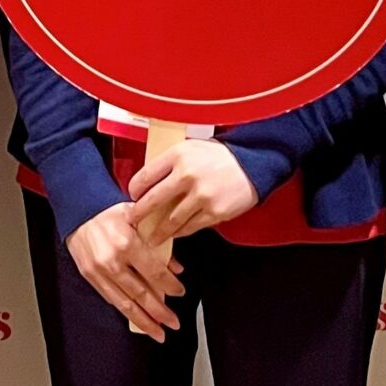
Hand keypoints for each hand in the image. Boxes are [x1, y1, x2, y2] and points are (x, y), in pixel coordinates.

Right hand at [67, 204, 186, 341]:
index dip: (170, 287)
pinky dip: (125, 311)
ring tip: (158, 333)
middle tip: (174, 324)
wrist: (78, 207)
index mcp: (128, 243)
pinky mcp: (89, 275)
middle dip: (160, 312)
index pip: (155, 273)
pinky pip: (111, 298)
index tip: (180, 293)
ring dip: (143, 321)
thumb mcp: (139, 218)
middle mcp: (112, 260)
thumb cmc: (110, 209)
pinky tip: (136, 319)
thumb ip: (159, 242)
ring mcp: (99, 271)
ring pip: (125, 303)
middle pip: (142, 294)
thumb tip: (177, 268)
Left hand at [126, 139, 259, 241]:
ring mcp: (201, 196)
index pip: (145, 176)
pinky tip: (174, 234)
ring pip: (170, 220)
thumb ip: (170, 162)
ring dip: (158, 231)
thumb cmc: (220, 156)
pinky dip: (179, 233)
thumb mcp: (191, 147)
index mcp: (178, 155)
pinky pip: (190, 227)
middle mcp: (187, 175)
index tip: (132, 197)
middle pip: (153, 200)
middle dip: (139, 214)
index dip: (134, 190)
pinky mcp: (214, 212)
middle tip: (133, 221)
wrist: (253, 164)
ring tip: (151, 237)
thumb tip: (148, 181)